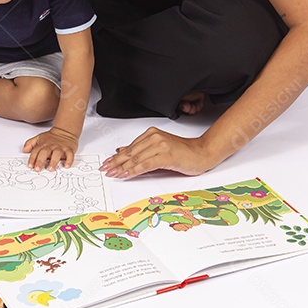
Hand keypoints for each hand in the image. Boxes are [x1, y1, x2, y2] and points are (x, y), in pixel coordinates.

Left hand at [22, 127, 78, 170]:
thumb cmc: (51, 137)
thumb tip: (24, 150)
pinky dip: (69, 160)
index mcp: (43, 144)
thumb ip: (30, 144)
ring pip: (57, 153)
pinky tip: (66, 165)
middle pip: (45, 152)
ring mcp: (60, 147)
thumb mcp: (39, 138)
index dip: (32, 158)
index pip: (36, 151)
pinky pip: (70, 154)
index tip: (30, 166)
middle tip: (38, 169)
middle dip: (40, 161)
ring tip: (51, 168)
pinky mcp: (69, 149)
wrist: (65, 131)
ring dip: (53, 161)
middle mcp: (51, 146)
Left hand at [99, 127, 216, 178]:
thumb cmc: (183, 153)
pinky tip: (126, 174)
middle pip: (130, 152)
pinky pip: (146, 164)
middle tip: (105, 169)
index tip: (107, 163)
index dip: (117, 157)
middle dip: (116, 162)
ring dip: (122, 167)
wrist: (202, 152)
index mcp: (152, 134)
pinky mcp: (166, 155)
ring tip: (113, 173)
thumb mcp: (159, 149)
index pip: (130, 147)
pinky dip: (134, 170)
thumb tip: (123, 152)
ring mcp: (160, 145)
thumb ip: (142, 150)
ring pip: (136, 158)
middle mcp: (154, 137)